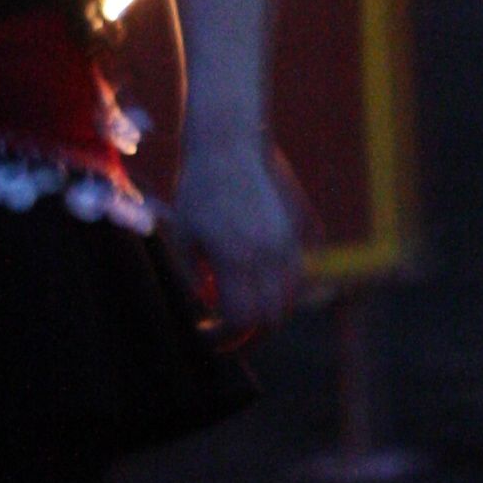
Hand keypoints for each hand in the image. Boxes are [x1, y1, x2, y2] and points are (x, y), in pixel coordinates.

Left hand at [167, 122, 307, 334]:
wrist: (228, 144)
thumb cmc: (197, 189)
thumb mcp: (184, 236)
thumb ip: (197, 276)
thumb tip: (212, 303)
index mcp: (237, 258)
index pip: (240, 319)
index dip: (223, 337)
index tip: (205, 335)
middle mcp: (268, 254)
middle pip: (271, 318)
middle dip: (248, 337)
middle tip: (225, 339)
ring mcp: (287, 242)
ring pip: (290, 299)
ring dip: (269, 315)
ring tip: (243, 315)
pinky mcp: (296, 231)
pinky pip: (298, 275)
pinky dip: (283, 291)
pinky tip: (260, 289)